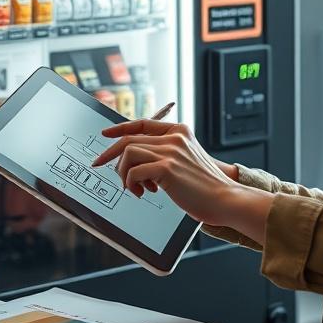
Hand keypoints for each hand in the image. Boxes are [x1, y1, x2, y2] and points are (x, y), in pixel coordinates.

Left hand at [92, 119, 258, 229]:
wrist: (225, 198)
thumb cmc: (205, 186)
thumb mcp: (186, 161)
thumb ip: (166, 154)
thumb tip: (135, 158)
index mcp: (179, 132)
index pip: (142, 124)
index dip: (120, 128)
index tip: (106, 134)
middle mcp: (174, 138)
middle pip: (129, 139)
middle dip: (109, 153)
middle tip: (97, 164)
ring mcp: (171, 151)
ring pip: (128, 153)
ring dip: (123, 173)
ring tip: (134, 188)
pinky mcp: (167, 168)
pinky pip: (133, 171)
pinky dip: (131, 183)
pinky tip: (142, 192)